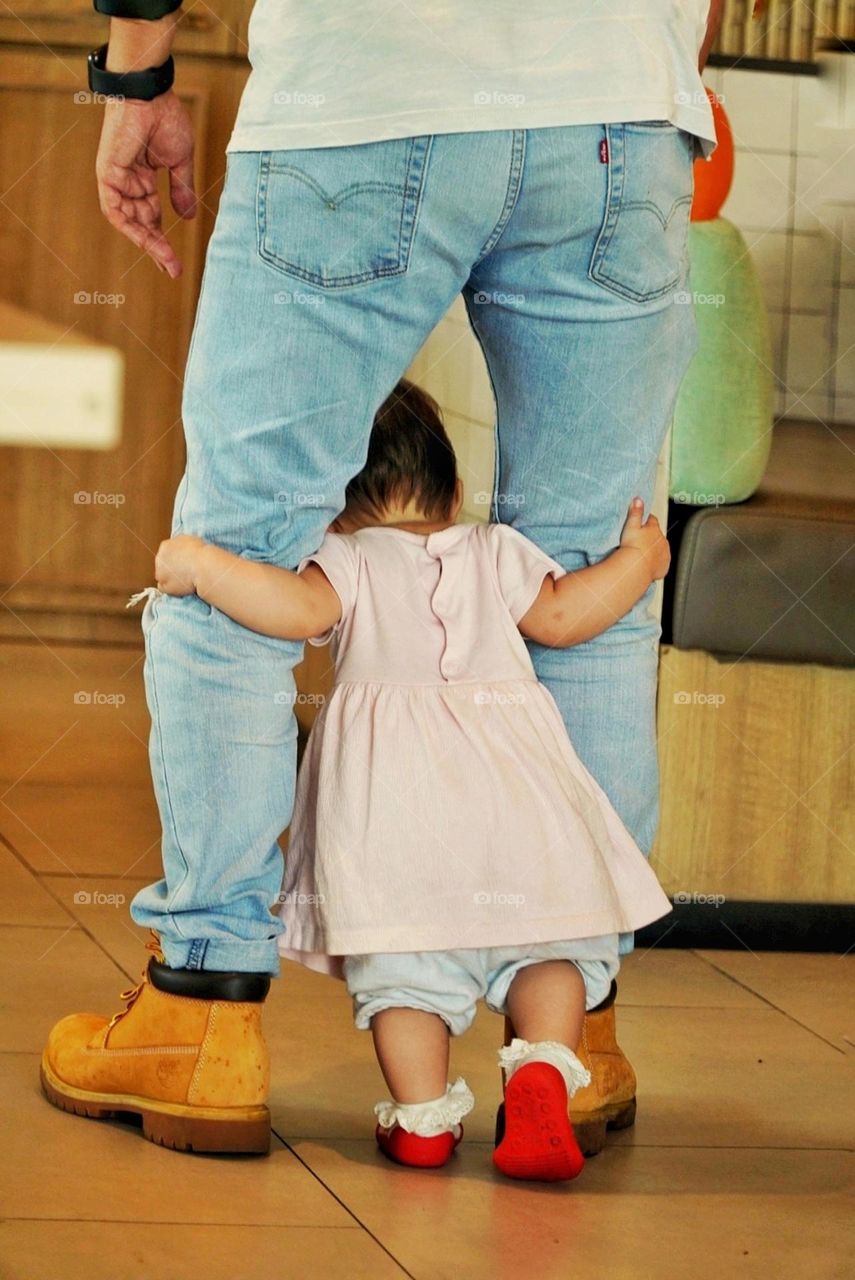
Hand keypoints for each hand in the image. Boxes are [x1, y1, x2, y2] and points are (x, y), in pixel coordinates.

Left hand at [96, 90, 195, 278]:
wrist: (149, 93)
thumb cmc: (165, 118)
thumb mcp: (179, 162)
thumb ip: (181, 190)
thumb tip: (187, 218)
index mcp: (143, 179)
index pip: (152, 217)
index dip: (163, 240)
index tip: (175, 262)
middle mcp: (128, 182)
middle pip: (142, 224)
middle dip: (157, 248)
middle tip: (173, 269)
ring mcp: (116, 179)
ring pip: (129, 222)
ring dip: (147, 243)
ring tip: (166, 260)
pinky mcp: (107, 174)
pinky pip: (115, 210)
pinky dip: (130, 227)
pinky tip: (149, 241)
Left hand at [155, 534, 205, 595]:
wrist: (204, 567)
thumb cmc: (201, 553)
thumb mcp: (190, 540)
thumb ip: (181, 544)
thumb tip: (182, 549)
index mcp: (165, 546)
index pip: (167, 552)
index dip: (176, 557)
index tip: (184, 560)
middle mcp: (159, 558)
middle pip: (163, 564)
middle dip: (172, 567)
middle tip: (185, 570)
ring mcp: (160, 573)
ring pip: (162, 575)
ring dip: (170, 577)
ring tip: (185, 578)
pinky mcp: (164, 586)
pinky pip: (163, 588)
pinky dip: (170, 588)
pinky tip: (180, 586)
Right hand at [619, 497, 670, 581]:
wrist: (636, 567)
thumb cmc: (632, 547)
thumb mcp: (631, 526)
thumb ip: (636, 512)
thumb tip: (638, 499)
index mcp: (654, 529)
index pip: (652, 521)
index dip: (646, 521)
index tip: (641, 524)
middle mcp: (662, 540)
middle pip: (657, 535)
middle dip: (651, 537)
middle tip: (640, 541)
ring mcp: (664, 554)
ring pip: (660, 548)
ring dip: (654, 550)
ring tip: (643, 554)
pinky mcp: (664, 566)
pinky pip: (661, 563)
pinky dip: (656, 563)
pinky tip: (648, 564)